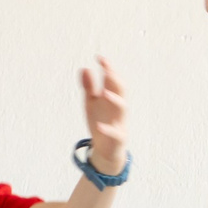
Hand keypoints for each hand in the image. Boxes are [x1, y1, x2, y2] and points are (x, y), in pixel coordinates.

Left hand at [78, 57, 128, 173]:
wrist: (106, 149)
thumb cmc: (100, 121)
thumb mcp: (91, 103)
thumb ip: (89, 87)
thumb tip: (84, 68)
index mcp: (112, 98)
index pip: (113, 80)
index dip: (108, 69)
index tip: (99, 58)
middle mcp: (118, 108)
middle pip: (121, 91)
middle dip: (115, 80)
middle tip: (107, 70)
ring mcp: (120, 122)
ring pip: (122, 108)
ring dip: (115, 100)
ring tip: (104, 93)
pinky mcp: (118, 138)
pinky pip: (115, 133)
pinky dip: (107, 129)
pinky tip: (99, 125)